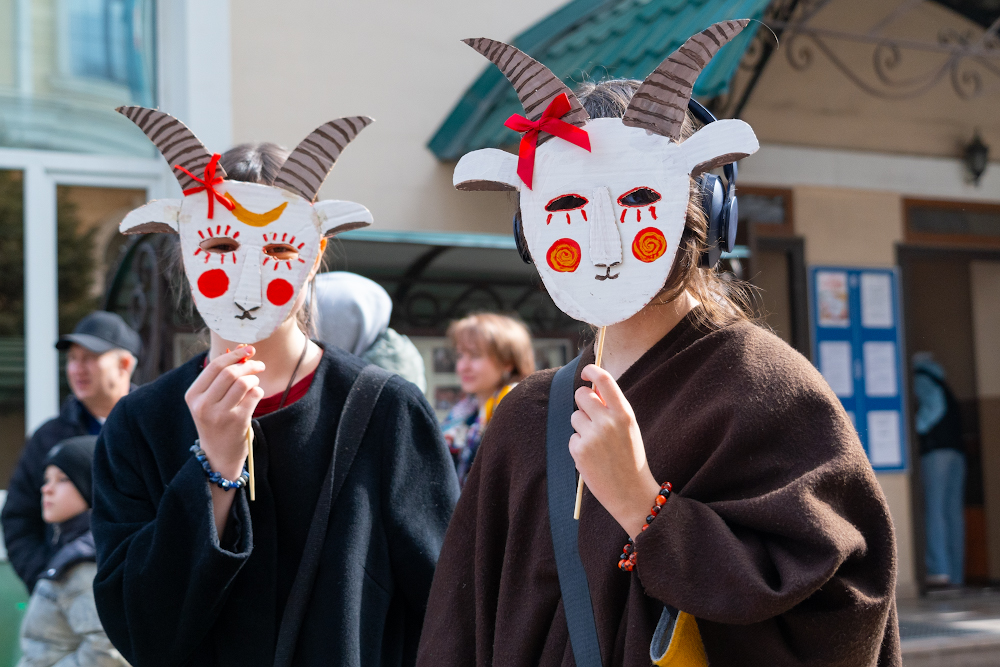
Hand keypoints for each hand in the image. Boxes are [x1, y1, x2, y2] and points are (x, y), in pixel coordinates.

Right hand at [184, 346, 264, 480]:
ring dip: (254, 379)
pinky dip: (259, 391)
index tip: (249, 349)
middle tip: (259, 365)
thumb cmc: (216, 421)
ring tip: (255, 384)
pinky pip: (254, 395)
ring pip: (244, 383)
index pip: (214, 366)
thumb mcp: (210, 400)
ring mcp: (220, 414)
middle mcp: (203, 404)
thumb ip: (221, 377)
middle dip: (249, 365)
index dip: (234, 354)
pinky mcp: (237, 421)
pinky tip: (255, 396)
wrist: (218, 455)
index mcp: (193, 395)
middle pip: (230, 372)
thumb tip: (241, 350)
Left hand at [570, 365, 660, 538]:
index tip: (586, 371)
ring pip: (575, 417)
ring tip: (598, 445)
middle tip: (591, 416)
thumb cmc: (631, 459)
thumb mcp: (629, 428)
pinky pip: (572, 438)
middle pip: (582, 396)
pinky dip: (579, 446)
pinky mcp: (579, 450)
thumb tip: (592, 390)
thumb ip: (612, 409)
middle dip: (583, 402)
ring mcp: (592, 435)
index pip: (604, 380)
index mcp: (624, 413)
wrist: (631, 493)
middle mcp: (608, 421)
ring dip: (582, 427)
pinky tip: (593, 459)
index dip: (591, 371)